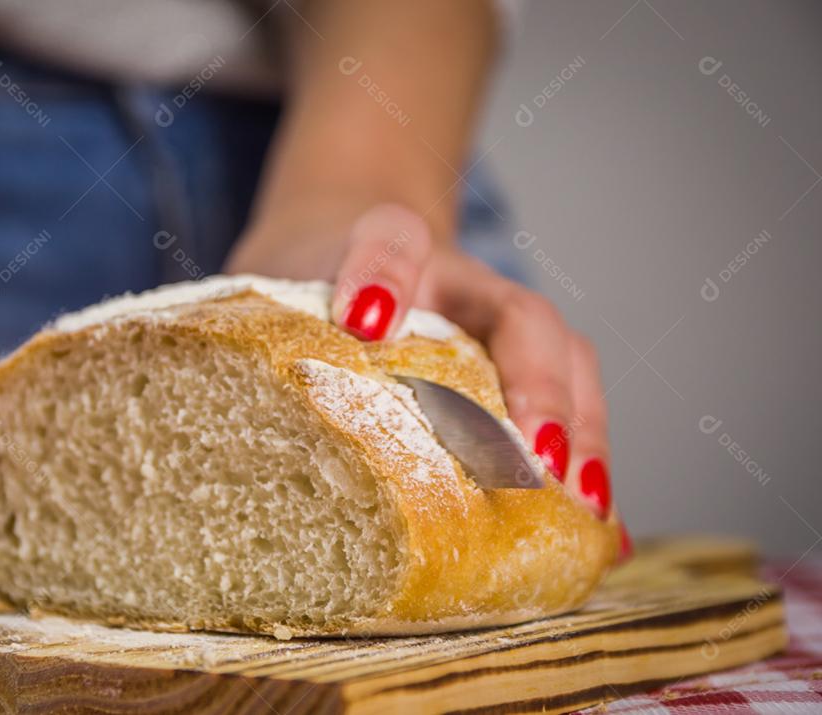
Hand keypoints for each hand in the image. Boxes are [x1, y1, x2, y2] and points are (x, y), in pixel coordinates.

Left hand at [228, 204, 626, 554]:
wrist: (334, 236)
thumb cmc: (307, 273)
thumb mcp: (273, 281)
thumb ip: (256, 327)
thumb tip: (239, 414)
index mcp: (390, 249)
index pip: (392, 237)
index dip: (384, 273)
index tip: (365, 320)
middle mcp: (459, 282)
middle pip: (520, 312)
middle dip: (534, 383)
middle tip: (534, 456)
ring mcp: (496, 323)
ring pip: (565, 358)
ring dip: (582, 432)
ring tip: (585, 506)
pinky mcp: (511, 369)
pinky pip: (566, 410)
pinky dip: (587, 471)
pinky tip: (606, 535)